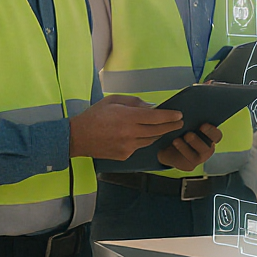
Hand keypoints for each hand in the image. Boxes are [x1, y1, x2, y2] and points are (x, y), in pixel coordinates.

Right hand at [69, 94, 183, 160]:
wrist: (77, 137)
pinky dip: (143, 140)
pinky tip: (144, 135)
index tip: (179, 114)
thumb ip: (134, 103)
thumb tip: (151, 107)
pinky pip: (139, 147)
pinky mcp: (124, 155)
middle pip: (157, 130)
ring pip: (150, 140)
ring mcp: (127, 146)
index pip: (156, 117)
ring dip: (159, 134)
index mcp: (128, 117)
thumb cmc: (95, 115)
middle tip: (179, 122)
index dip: (169, 116)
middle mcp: (130, 133)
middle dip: (171, 126)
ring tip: (165, 128)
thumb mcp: (113, 101)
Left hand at [158, 123, 221, 171]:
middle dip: (197, 141)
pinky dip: (178, 153)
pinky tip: (172, 145)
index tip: (202, 125)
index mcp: (210, 137)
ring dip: (185, 148)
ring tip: (176, 140)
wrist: (169, 145)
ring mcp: (198, 158)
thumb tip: (188, 107)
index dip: (211, 131)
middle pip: (207, 148)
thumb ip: (191, 119)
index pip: (216, 135)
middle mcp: (207, 148)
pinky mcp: (189, 166)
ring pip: (195, 156)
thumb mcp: (187, 123)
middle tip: (187, 134)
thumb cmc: (180, 130)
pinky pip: (185, 161)